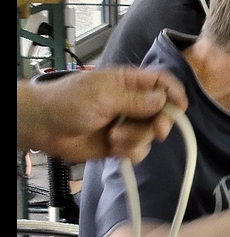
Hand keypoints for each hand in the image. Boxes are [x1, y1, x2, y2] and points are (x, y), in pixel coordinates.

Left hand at [19, 68, 187, 162]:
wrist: (43, 127)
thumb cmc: (68, 102)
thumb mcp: (103, 96)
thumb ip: (135, 100)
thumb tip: (163, 100)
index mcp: (130, 83)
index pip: (163, 83)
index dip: (175, 94)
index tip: (180, 109)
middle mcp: (133, 103)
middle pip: (163, 112)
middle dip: (160, 123)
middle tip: (156, 131)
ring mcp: (127, 124)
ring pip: (151, 134)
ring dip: (137, 139)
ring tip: (115, 138)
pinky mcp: (120, 144)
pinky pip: (139, 150)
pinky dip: (130, 152)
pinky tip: (114, 148)